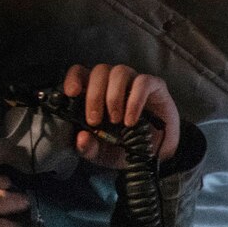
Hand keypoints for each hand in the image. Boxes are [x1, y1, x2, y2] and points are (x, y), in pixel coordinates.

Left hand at [64, 63, 180, 167]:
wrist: (155, 155)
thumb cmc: (125, 147)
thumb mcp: (102, 153)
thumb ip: (88, 148)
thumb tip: (81, 138)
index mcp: (96, 91)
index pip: (81, 72)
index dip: (74, 78)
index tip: (72, 93)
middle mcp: (114, 82)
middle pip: (100, 71)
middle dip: (94, 96)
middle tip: (95, 120)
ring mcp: (134, 82)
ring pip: (119, 72)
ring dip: (114, 97)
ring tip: (116, 121)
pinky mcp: (155, 86)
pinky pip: (143, 83)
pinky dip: (135, 100)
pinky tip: (131, 119)